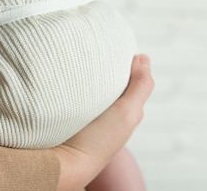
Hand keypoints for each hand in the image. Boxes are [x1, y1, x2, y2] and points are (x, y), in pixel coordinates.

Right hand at [54, 55, 153, 190]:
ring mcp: (85, 115)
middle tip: (94, 46)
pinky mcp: (66, 115)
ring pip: (88, 86)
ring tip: (78, 57)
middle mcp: (106, 114)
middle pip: (108, 81)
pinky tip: (65, 76)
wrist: (62, 163)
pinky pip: (71, 93)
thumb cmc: (97, 142)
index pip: (127, 79)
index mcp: (123, 112)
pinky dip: (70, 82)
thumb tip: (144, 58)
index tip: (113, 43)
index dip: (123, 61)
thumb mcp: (128, 112)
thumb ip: (140, 87)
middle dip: (103, 64)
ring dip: (84, 73)